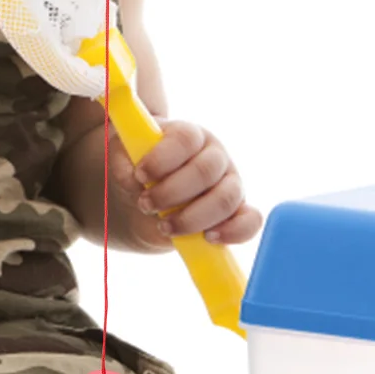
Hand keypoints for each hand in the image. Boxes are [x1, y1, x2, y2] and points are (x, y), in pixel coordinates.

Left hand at [110, 119, 261, 250]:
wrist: (148, 195)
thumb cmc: (138, 169)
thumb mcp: (124, 161)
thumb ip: (124, 165)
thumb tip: (133, 180)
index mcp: (187, 135)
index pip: (185, 139)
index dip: (162, 158)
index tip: (139, 175)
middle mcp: (214, 155)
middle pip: (205, 171)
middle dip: (171, 193)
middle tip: (144, 204)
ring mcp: (230, 182)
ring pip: (226, 198)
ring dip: (192, 217)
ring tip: (164, 226)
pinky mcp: (238, 210)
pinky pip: (250, 220)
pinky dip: (234, 231)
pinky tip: (208, 238)